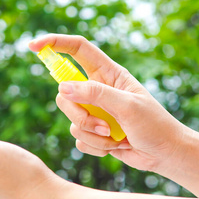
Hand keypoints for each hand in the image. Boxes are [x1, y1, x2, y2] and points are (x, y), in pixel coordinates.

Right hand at [29, 34, 190, 172]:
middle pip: (66, 93)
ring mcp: (94, 112)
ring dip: (92, 134)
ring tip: (115, 137)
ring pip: (71, 120)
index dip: (55, 44)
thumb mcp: (127, 106)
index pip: (78, 50)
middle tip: (104, 126)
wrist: (164, 154)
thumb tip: (63, 87)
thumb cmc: (154, 125)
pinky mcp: (93, 132)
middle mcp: (98, 91)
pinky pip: (78, 138)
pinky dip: (95, 146)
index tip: (33, 46)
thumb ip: (96, 94)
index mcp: (109, 75)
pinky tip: (114, 147)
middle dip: (79, 115)